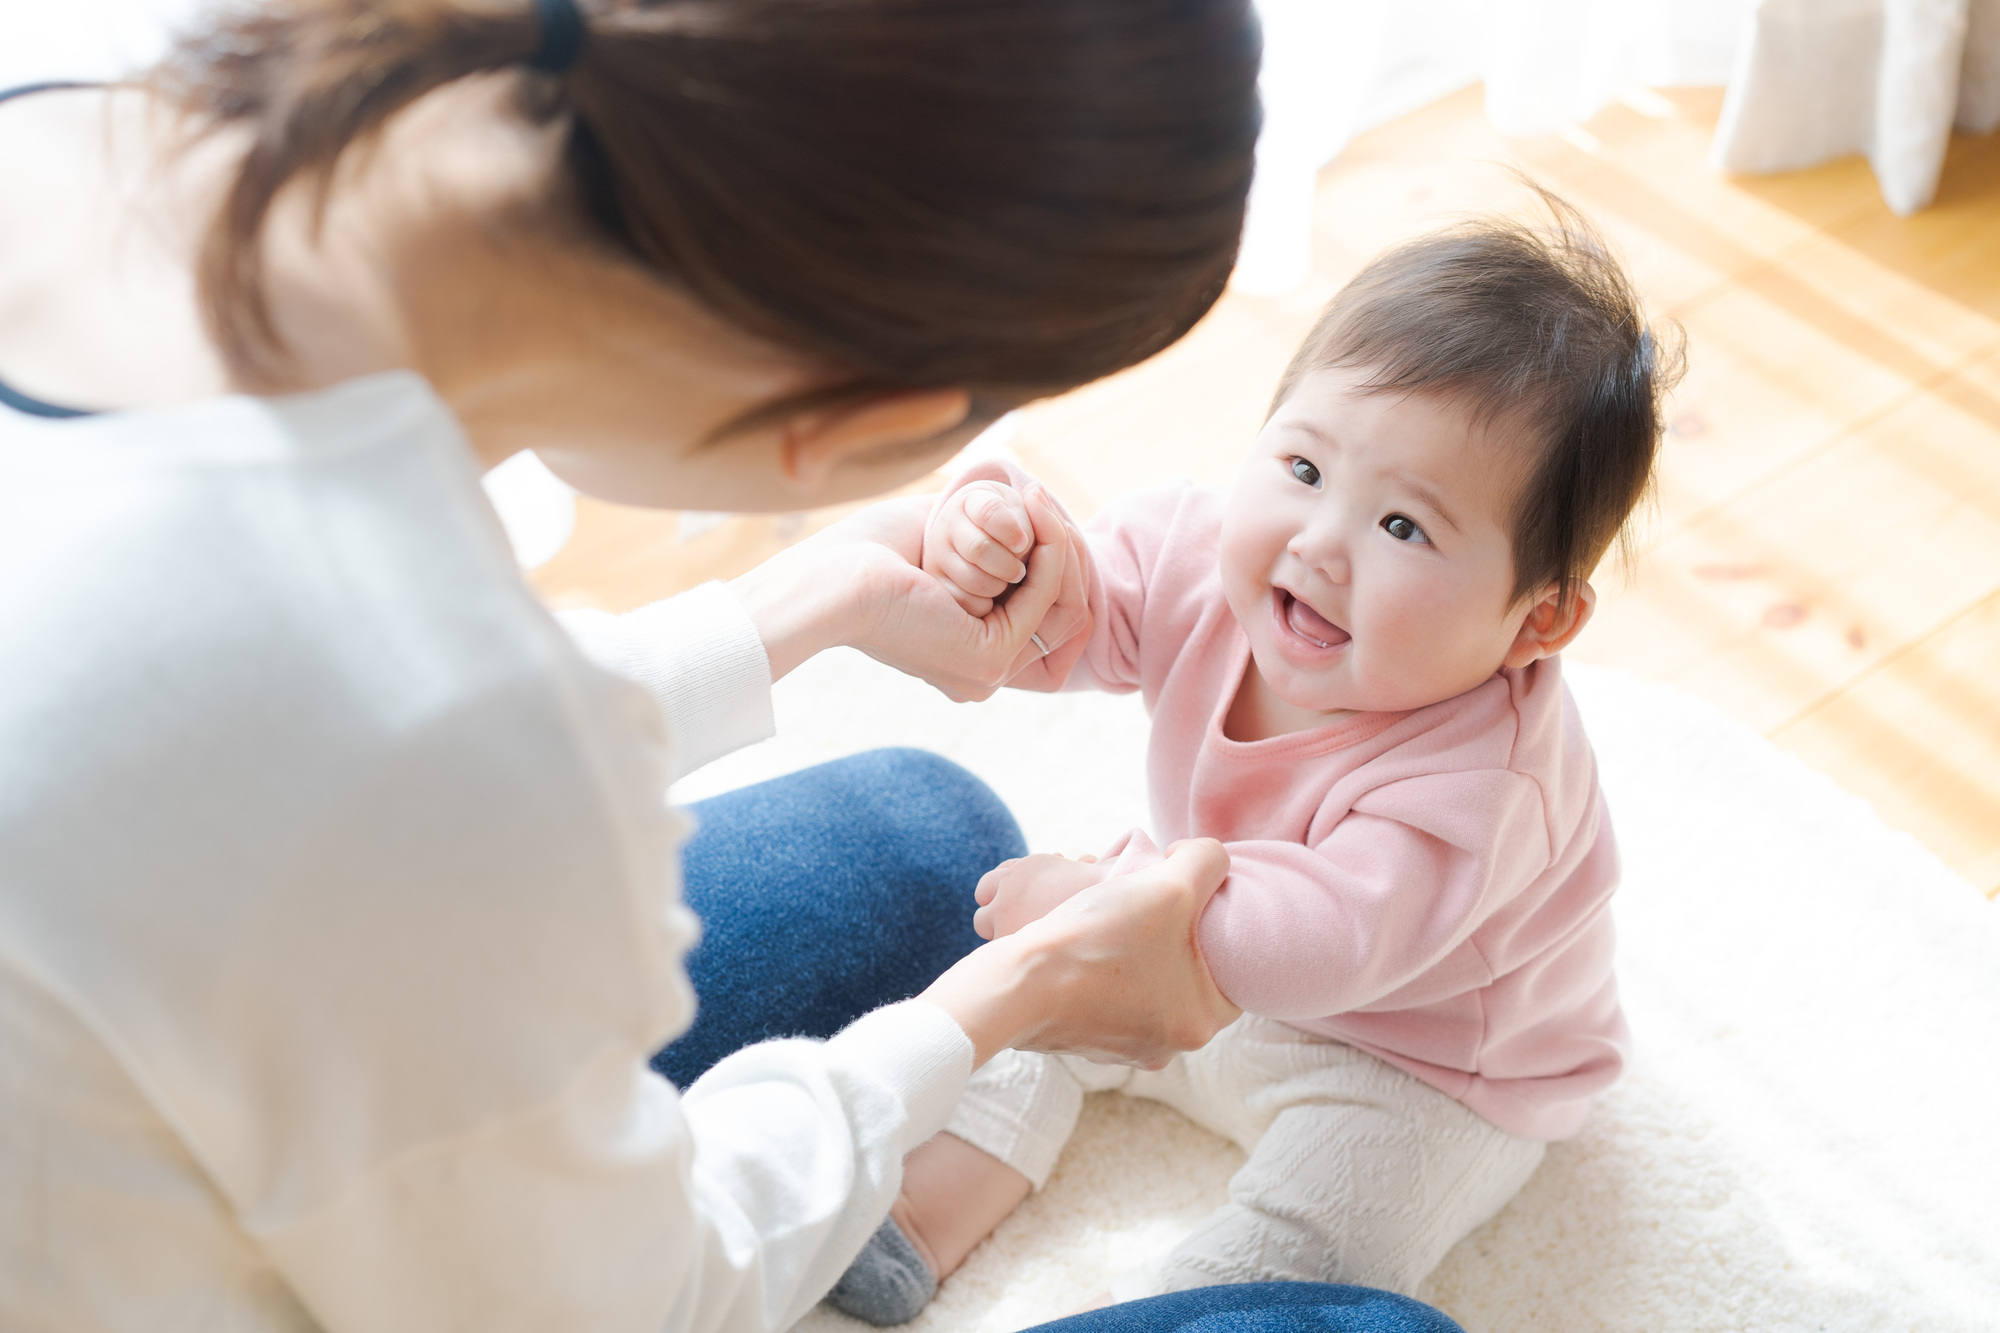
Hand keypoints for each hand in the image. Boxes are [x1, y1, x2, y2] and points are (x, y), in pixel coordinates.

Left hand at [730, 488, 1085, 700]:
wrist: (831, 580)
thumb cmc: (866, 556)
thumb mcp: (934, 556)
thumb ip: (973, 555)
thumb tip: (1009, 529)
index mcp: (964, 663)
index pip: (1033, 617)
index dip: (1044, 563)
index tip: (1034, 512)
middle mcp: (982, 677)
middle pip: (1053, 612)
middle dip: (1058, 551)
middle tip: (1041, 498)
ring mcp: (989, 674)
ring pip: (1055, 600)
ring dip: (1055, 540)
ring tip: (1036, 495)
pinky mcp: (991, 658)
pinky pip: (1043, 594)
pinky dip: (1047, 546)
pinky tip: (1032, 508)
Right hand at [922, 839, 1240, 1070]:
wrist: (1016, 983)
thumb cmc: (1099, 940)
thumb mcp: (1171, 885)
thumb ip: (1208, 862)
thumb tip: (1209, 858)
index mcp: (1199, 1024)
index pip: (1231, 969)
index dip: (1213, 923)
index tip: (1189, 897)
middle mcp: (1166, 1048)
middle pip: (1187, 974)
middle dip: (1172, 934)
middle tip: (1150, 901)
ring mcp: (1122, 1047)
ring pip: (1145, 983)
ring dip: (1134, 950)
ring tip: (1114, 917)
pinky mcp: (1083, 1039)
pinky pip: (1107, 995)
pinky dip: (1101, 968)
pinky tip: (1085, 942)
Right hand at [923, 480, 1034, 617]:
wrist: (981, 543)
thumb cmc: (1015, 528)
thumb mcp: (1026, 516)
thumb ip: (1037, 523)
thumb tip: (1026, 530)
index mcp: (972, 500)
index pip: (990, 512)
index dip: (1012, 531)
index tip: (1022, 544)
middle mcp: (947, 523)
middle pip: (980, 548)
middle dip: (1009, 565)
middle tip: (1018, 572)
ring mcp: (937, 553)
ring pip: (972, 578)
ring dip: (999, 586)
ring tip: (1005, 582)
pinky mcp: (936, 581)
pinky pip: (963, 601)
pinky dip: (983, 604)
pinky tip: (989, 597)